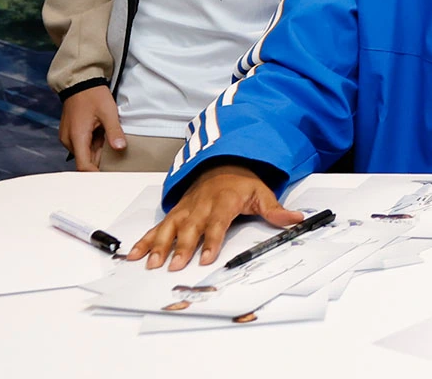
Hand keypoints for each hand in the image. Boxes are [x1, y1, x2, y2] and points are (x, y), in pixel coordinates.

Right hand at [59, 85, 124, 170]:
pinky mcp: (71, 132)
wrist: (80, 82)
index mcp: (77, 137)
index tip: (106, 180)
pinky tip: (103, 138)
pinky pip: (82, 144)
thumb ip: (114, 131)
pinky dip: (93, 145)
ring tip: (111, 146)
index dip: (94, 174)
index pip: (83, 165)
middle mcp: (69, 139)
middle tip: (116, 166)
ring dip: (97, 152)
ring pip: (84, 152)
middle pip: (84, 160)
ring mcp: (68, 136)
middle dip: (99, 163)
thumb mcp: (108, 112)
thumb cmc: (93, 95)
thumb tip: (120, 148)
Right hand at [123, 165, 301, 271]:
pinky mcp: (175, 213)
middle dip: (181, 248)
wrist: (222, 164)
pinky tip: (135, 254)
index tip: (207, 258)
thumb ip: (276, 210)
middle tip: (174, 267)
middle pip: (190, 228)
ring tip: (151, 264)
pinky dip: (145, 240)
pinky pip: (158, 226)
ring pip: (169, 227)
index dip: (211, 241)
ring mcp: (185, 209)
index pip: (217, 223)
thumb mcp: (263, 192)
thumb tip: (296, 219)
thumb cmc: (242, 183)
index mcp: (223, 201)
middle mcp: (201, 205)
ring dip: (159, 245)